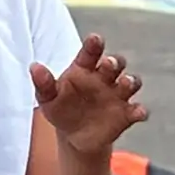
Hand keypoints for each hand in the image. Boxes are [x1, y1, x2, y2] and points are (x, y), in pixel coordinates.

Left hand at [33, 33, 147, 156]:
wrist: (74, 136)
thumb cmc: (60, 109)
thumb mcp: (47, 97)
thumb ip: (43, 83)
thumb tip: (34, 67)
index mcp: (83, 69)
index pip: (90, 53)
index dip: (94, 45)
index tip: (96, 38)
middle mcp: (103, 78)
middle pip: (115, 64)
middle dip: (114, 62)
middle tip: (109, 63)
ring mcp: (117, 95)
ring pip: (130, 83)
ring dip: (130, 81)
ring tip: (124, 82)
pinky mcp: (127, 114)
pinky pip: (138, 110)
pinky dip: (140, 110)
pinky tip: (137, 111)